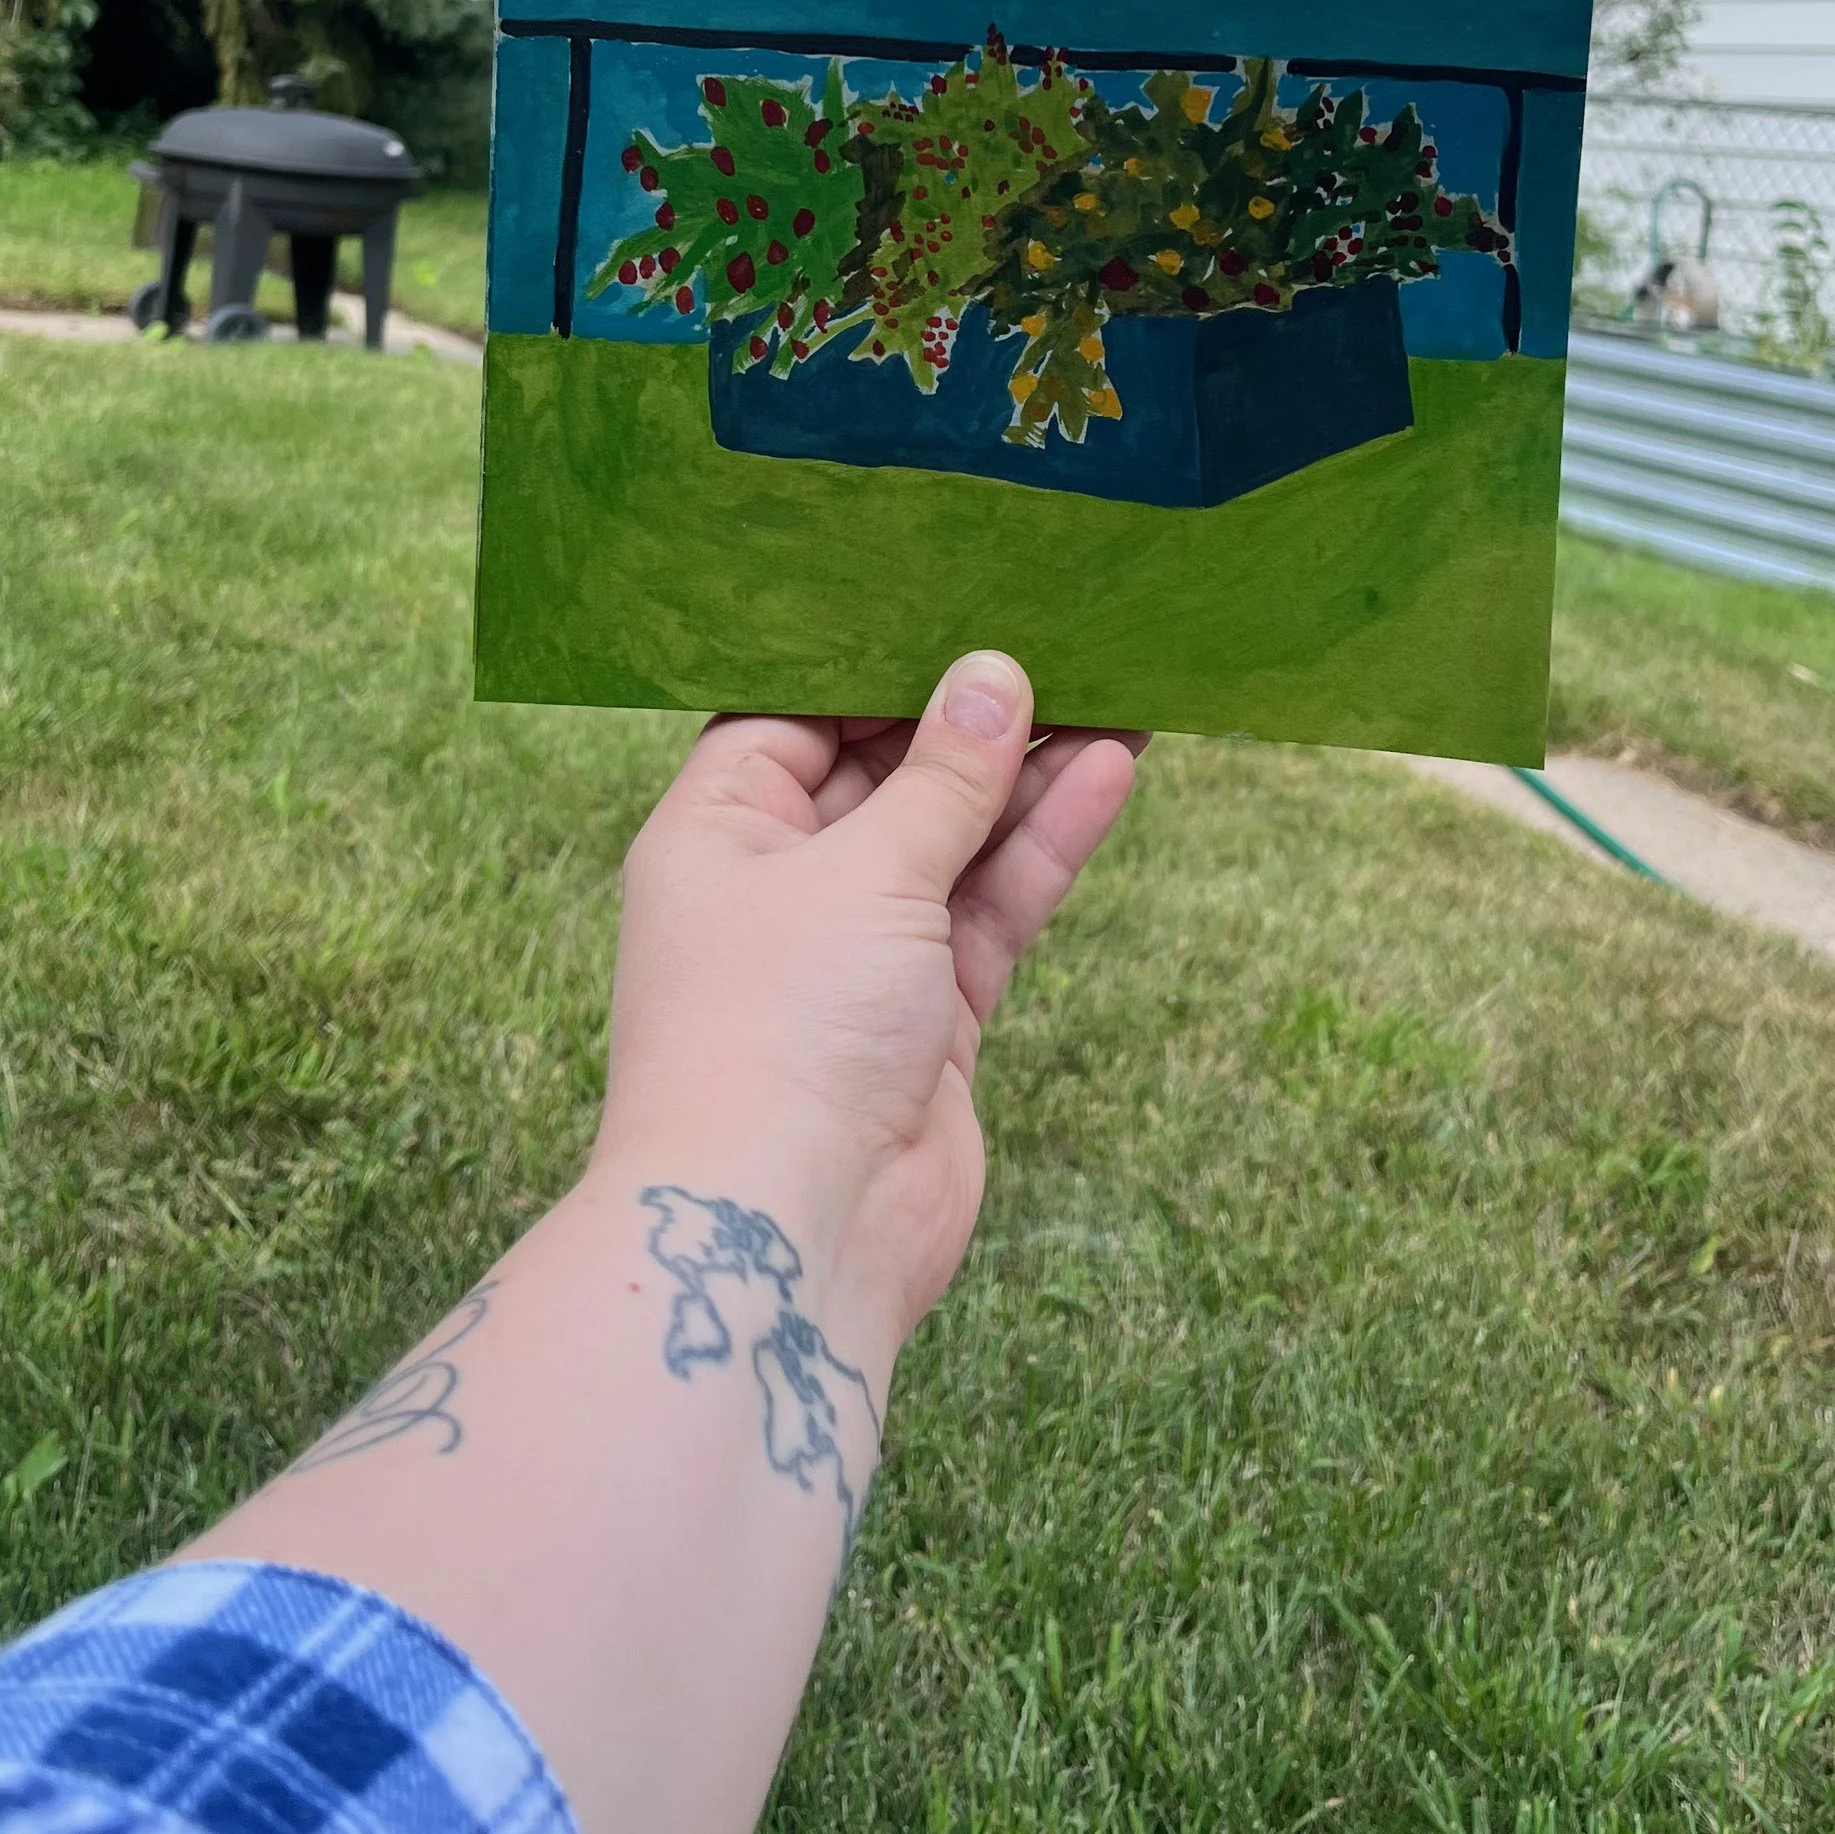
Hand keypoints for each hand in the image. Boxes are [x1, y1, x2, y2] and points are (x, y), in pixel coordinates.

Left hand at [588, 654, 1144, 1363]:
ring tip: (1118, 687)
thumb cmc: (781, 1029)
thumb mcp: (864, 869)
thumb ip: (943, 776)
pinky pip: (992, 906)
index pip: (791, 714)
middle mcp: (781, 886)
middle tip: (1061, 633)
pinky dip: (1045, 845)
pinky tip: (1111, 769)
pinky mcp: (930, 1018)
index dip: (871, 661)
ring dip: (1027, 774)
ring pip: (954, 839)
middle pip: (885, 772)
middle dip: (969, 715)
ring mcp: (860, 956)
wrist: (788, 1234)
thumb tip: (994, 674)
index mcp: (716, 833)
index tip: (956, 599)